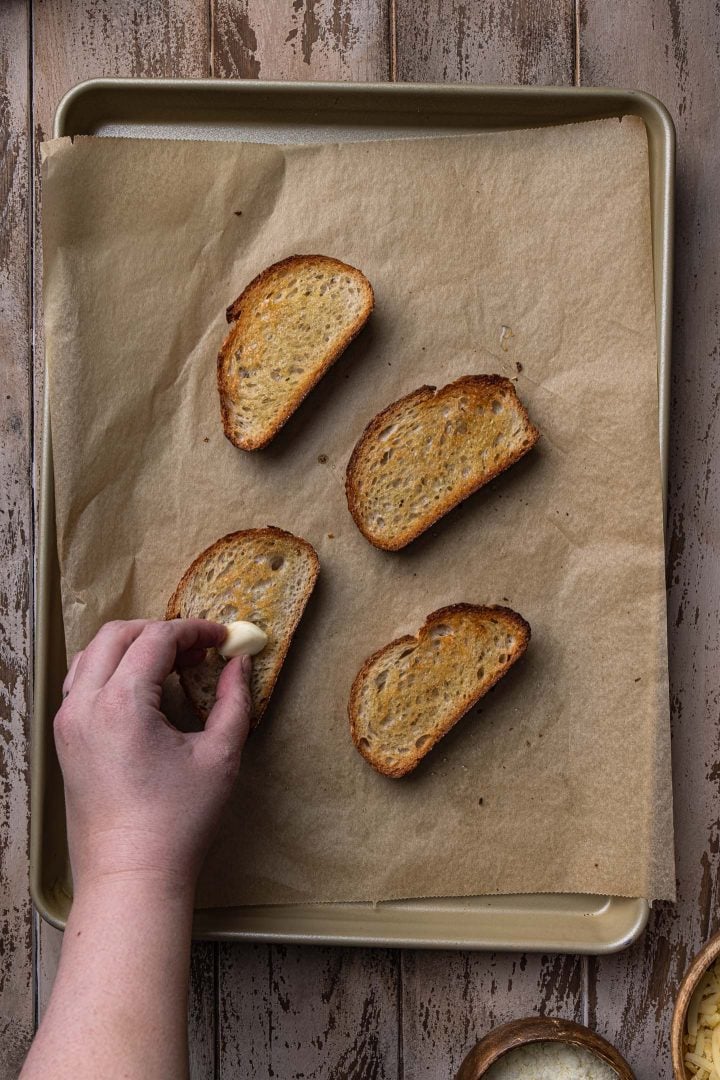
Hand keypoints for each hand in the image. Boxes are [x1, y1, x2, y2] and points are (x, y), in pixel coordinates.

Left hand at [54, 619, 250, 897]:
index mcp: (122, 702)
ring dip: (132, 647)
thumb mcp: (220, 757)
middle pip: (118, 635)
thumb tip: (239, 665)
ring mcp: (69, 722)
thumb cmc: (178, 822)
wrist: (131, 876)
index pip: (157, 639)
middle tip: (198, 650)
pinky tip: (142, 691)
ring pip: (93, 654)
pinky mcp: (65, 740)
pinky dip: (111, 670)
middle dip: (161, 631)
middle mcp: (86, 704)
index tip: (222, 638)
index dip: (194, 631)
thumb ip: (234, 701)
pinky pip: (82, 683)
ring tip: (171, 666)